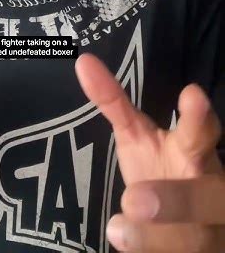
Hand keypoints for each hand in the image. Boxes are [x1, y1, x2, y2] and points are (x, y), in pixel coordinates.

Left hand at [75, 54, 224, 251]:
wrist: (187, 219)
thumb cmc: (160, 168)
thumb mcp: (137, 134)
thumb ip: (114, 103)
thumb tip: (83, 62)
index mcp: (197, 151)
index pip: (202, 133)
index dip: (199, 117)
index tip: (191, 93)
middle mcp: (212, 189)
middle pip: (209, 197)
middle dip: (177, 200)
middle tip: (133, 199)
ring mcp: (210, 230)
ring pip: (195, 239)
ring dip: (156, 238)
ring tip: (117, 230)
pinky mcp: (194, 250)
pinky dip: (148, 251)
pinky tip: (121, 239)